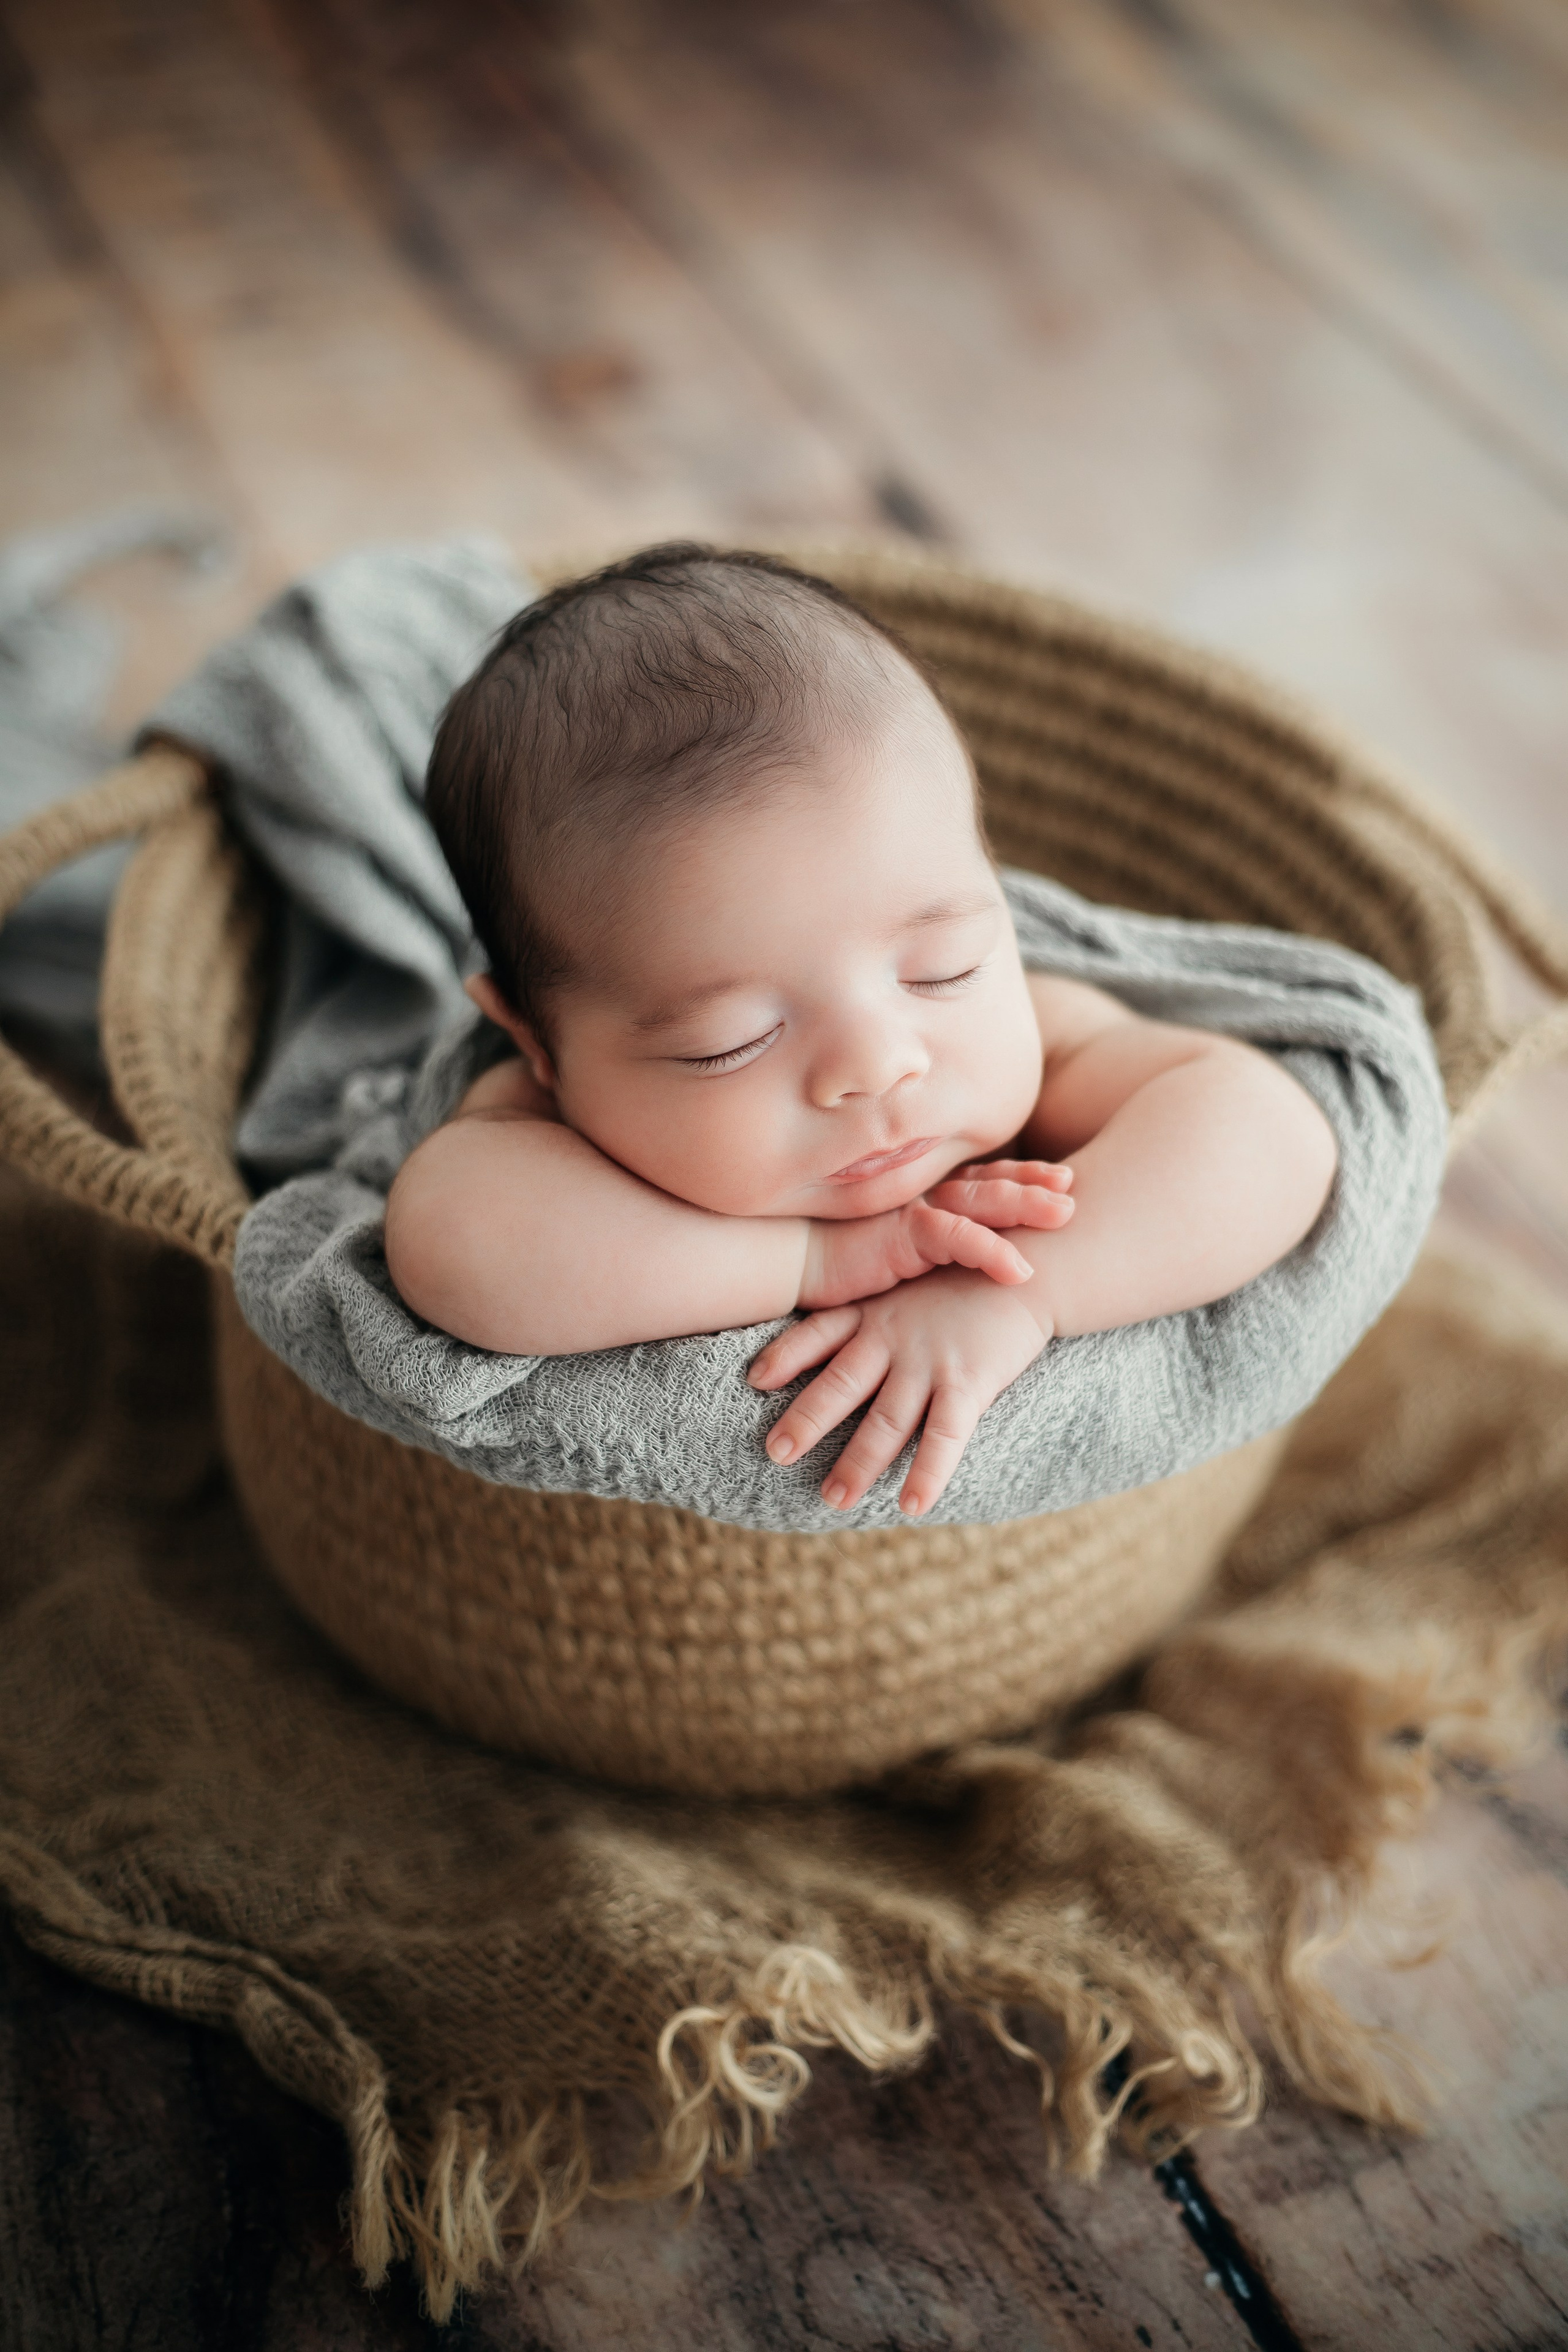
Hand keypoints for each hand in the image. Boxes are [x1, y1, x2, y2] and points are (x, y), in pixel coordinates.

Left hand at [750, 1267, 1049, 1516]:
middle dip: (806, 1420)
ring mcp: (928, 1360)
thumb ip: (880, 1309)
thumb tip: (854, 1340)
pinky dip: (926, 1472)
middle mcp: (892, 1336)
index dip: (785, 1355)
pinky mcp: (968, 1381)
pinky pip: (943, 1435)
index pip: (818, 1332)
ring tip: (833, 1499)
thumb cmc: (972, 1271)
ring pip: (884, 1420)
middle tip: (775, 1453)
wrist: (1033, 1261)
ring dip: (857, 1462)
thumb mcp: (913, 1281)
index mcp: (875, 1309)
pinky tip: (911, 1506)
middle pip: (839, 1384)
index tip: (755, 1379)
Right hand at [800, 1168, 1072, 1310]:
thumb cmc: (835, 1255)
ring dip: (1026, 1206)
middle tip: (1075, 1188)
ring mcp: (915, 1209)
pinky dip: (990, 1251)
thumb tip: (955, 1258)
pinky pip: (956, 1238)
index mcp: (925, 1196)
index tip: (1062, 1177)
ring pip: (982, 1202)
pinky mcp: (902, 1233)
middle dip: (1035, 1183)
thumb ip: (925, 1241)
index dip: (1022, 1174)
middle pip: (991, 1182)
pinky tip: (1020, 1269)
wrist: (786, 1257)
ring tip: (1067, 1215)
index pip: (981, 1178)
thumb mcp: (892, 1246)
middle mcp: (924, 1195)